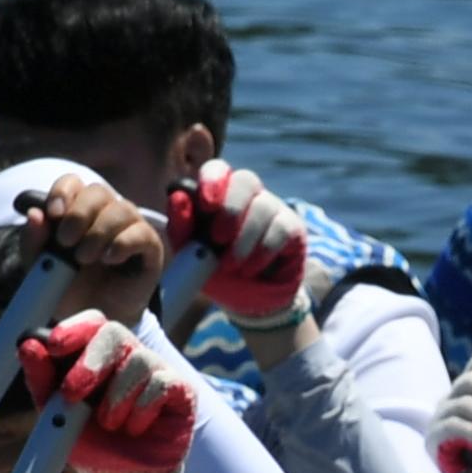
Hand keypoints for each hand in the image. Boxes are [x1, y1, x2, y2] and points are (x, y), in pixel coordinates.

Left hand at [18, 313, 198, 472]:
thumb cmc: (92, 446)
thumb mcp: (56, 414)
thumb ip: (42, 380)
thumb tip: (27, 344)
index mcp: (100, 357)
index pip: (92, 323)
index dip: (74, 328)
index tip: (53, 346)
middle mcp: (130, 358)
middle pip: (115, 333)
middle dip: (91, 362)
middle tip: (73, 392)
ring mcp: (158, 371)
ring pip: (139, 361)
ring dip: (116, 398)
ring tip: (110, 425)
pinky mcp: (182, 390)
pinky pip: (162, 383)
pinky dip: (142, 409)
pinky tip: (135, 429)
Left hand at [19, 173, 165, 326]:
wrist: (94, 320)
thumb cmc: (70, 290)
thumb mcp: (42, 269)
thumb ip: (34, 243)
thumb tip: (35, 214)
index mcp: (78, 211)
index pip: (73, 183)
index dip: (63, 192)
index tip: (54, 213)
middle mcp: (106, 213)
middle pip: (97, 191)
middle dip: (79, 214)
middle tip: (66, 242)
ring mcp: (130, 228)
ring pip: (121, 208)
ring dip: (98, 232)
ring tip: (84, 259)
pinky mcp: (150, 247)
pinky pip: (141, 232)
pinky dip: (122, 242)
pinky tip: (109, 259)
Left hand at [164, 159, 308, 328]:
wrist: (247, 303)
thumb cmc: (217, 272)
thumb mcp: (191, 254)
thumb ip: (181, 227)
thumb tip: (177, 196)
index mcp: (220, 195)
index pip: (218, 169)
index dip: (213, 179)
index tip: (206, 203)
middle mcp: (249, 196)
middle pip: (246, 180)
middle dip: (230, 209)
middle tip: (218, 239)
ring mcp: (274, 209)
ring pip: (263, 207)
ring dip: (243, 241)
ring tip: (231, 266)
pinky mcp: (293, 228)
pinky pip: (280, 229)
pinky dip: (262, 252)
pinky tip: (251, 269)